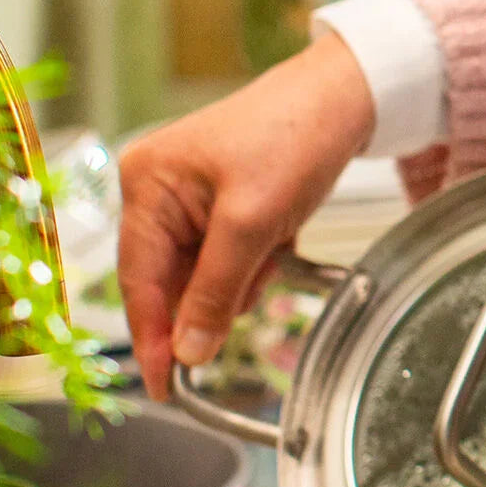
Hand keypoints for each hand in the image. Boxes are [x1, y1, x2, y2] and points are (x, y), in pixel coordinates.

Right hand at [117, 33, 375, 398]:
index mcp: (146, 186)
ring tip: (277, 237)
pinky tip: (284, 236)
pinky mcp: (226, 207)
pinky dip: (261, 262)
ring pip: (209, 276)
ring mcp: (191, 200)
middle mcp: (158, 193)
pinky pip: (234, 260)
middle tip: (257, 278)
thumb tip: (189, 351)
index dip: (154, 338)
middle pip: (174, 281)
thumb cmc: (294, 139)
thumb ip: (216, 291)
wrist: (345, 100)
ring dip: (245, 276)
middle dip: (217, 293)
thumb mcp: (252, 223)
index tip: (167, 387)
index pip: (140, 281)